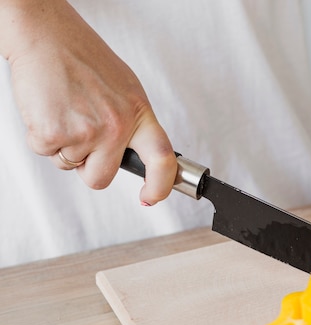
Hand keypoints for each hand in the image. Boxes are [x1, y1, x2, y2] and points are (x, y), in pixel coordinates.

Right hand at [0, 0, 175, 204]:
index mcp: (138, 115)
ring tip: (66, 110)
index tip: (151, 197)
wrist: (46, 35)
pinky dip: (43, 137)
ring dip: (65, 146)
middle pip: (102, 178)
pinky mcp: (54, 133)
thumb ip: (133, 125)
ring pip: (71, 166)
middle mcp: (116, 126)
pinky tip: (49, 109)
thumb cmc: (84, 60)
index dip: (160, 185)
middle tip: (82, 136)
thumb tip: (141, 157)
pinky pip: (47, 154)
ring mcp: (86, 132)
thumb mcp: (125, 90)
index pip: (162, 159)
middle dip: (89, 168)